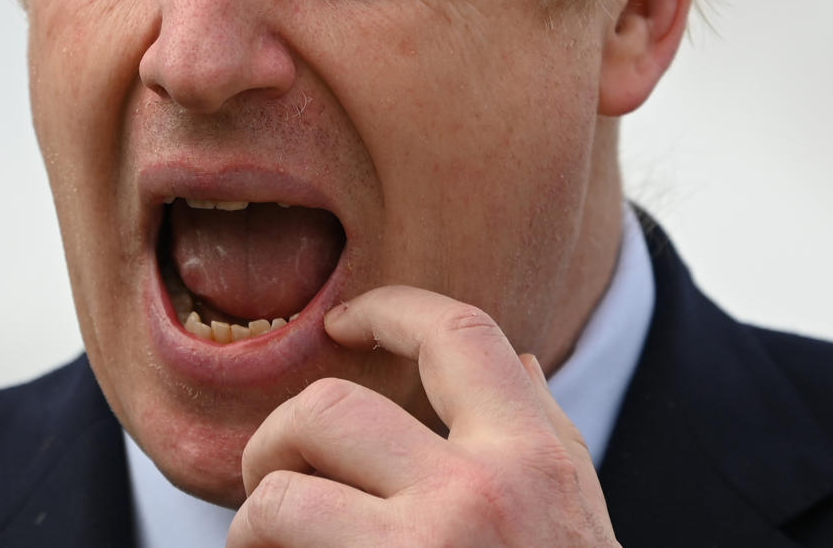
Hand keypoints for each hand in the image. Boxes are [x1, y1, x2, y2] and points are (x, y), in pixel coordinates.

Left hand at [227, 285, 619, 546]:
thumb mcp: (578, 517)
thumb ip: (545, 433)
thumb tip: (516, 358)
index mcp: (533, 462)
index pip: (457, 335)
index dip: (390, 309)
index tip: (345, 321)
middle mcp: (476, 499)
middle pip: (327, 410)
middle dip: (280, 438)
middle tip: (276, 473)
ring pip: (278, 498)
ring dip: (255, 522)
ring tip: (268, 546)